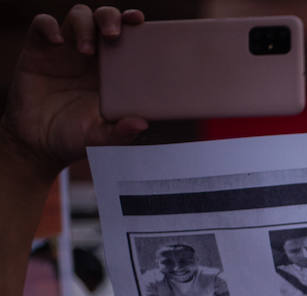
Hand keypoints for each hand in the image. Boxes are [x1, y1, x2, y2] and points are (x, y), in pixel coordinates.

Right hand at [0, 6, 147, 177]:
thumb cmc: (74, 136)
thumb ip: (120, 132)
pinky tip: (57, 41)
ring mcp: (65, 49)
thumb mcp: (99, 138)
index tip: (140, 22)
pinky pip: (42, 25)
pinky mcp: (38, 49)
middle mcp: (92, 55)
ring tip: (86, 49)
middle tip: (114, 34)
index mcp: (114, 71)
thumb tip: (142, 124)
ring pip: (78, 16)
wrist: (37, 141)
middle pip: (104, 19)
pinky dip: (49, 27)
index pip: (128, 38)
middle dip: (111, 18)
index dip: (134, 25)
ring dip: (84, 25)